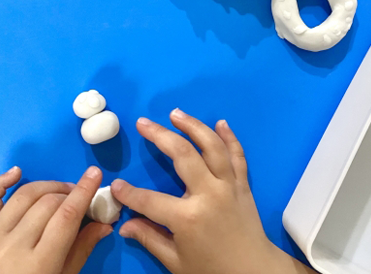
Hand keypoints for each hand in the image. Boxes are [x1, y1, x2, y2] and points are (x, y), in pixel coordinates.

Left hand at [0, 166, 111, 273]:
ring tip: (62, 191)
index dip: (83, 192)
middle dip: (70, 193)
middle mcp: (14, 245)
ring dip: (48, 187)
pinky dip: (1, 181)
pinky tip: (18, 172)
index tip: (95, 174)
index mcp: (39, 263)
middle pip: (48, 203)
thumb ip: (82, 250)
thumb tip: (104, 224)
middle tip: (82, 197)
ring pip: (24, 195)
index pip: (66, 216)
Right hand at [111, 109, 313, 273]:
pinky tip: (220, 123)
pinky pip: (237, 155)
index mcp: (188, 217)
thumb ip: (150, 238)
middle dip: (159, 136)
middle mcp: (209, 194)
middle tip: (143, 123)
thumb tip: (124, 226)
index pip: (150, 200)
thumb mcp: (177, 261)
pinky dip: (230, 137)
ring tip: (175, 113)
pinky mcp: (243, 185)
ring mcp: (229, 186)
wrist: (255, 273)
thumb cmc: (213, 270)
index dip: (129, 193)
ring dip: (193, 126)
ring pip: (211, 147)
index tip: (116, 185)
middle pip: (182, 155)